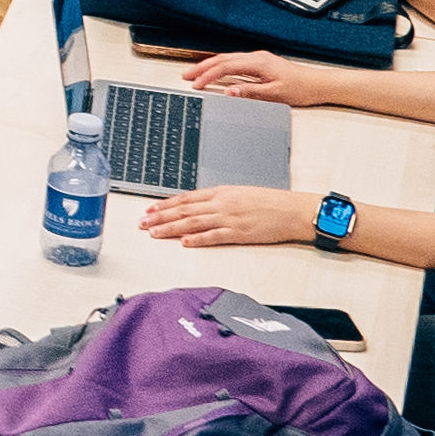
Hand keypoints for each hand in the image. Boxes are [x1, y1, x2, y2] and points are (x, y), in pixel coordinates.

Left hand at [139, 187, 318, 248]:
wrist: (292, 210)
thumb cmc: (269, 202)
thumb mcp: (240, 194)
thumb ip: (219, 200)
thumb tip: (199, 206)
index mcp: (221, 192)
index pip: (187, 198)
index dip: (166, 204)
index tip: (149, 209)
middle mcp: (222, 204)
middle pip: (184, 210)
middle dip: (161, 217)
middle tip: (142, 223)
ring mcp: (229, 218)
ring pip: (193, 223)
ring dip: (171, 228)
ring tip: (154, 233)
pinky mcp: (239, 233)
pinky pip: (214, 236)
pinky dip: (197, 239)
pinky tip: (184, 242)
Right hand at [186, 50, 305, 102]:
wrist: (317, 84)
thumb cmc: (300, 89)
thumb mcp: (274, 94)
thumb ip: (249, 92)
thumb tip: (229, 91)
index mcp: (258, 62)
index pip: (225, 67)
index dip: (208, 76)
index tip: (196, 84)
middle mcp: (256, 57)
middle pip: (222, 59)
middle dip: (202, 67)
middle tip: (186, 75)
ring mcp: (258, 59)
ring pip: (227, 59)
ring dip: (210, 66)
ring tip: (196, 73)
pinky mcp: (261, 63)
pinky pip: (235, 61)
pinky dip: (221, 66)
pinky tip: (216, 72)